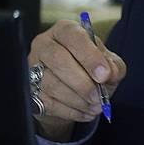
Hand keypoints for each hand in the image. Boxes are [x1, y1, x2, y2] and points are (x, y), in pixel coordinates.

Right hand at [28, 20, 127, 141]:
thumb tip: (111, 73)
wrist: (74, 91)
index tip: (104, 75)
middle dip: (82, 82)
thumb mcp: (108, 63)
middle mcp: (44, 45)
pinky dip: (71, 111)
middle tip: (99, 97)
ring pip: (52, 84)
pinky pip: (48, 103)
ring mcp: (32, 67)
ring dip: (78, 100)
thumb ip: (113, 65)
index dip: (90, 56)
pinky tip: (85, 112)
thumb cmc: (91, 70)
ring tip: (96, 106)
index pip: (74, 36)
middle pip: (58, 60)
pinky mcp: (29, 90)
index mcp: (65, 31)